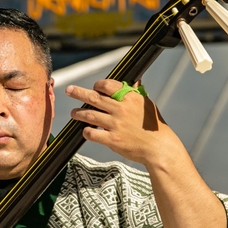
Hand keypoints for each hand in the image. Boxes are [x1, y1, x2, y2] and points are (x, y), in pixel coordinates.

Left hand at [65, 80, 182, 169]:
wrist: (159, 147)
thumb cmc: (154, 126)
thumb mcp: (147, 105)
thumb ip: (136, 93)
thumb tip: (134, 80)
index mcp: (130, 98)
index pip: (107, 85)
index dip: (98, 86)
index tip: (94, 88)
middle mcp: (121, 109)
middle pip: (94, 98)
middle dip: (79, 93)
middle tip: (69, 90)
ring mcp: (116, 125)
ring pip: (89, 115)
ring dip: (78, 113)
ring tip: (73, 113)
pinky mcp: (113, 140)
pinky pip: (92, 133)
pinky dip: (86, 131)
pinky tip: (85, 131)